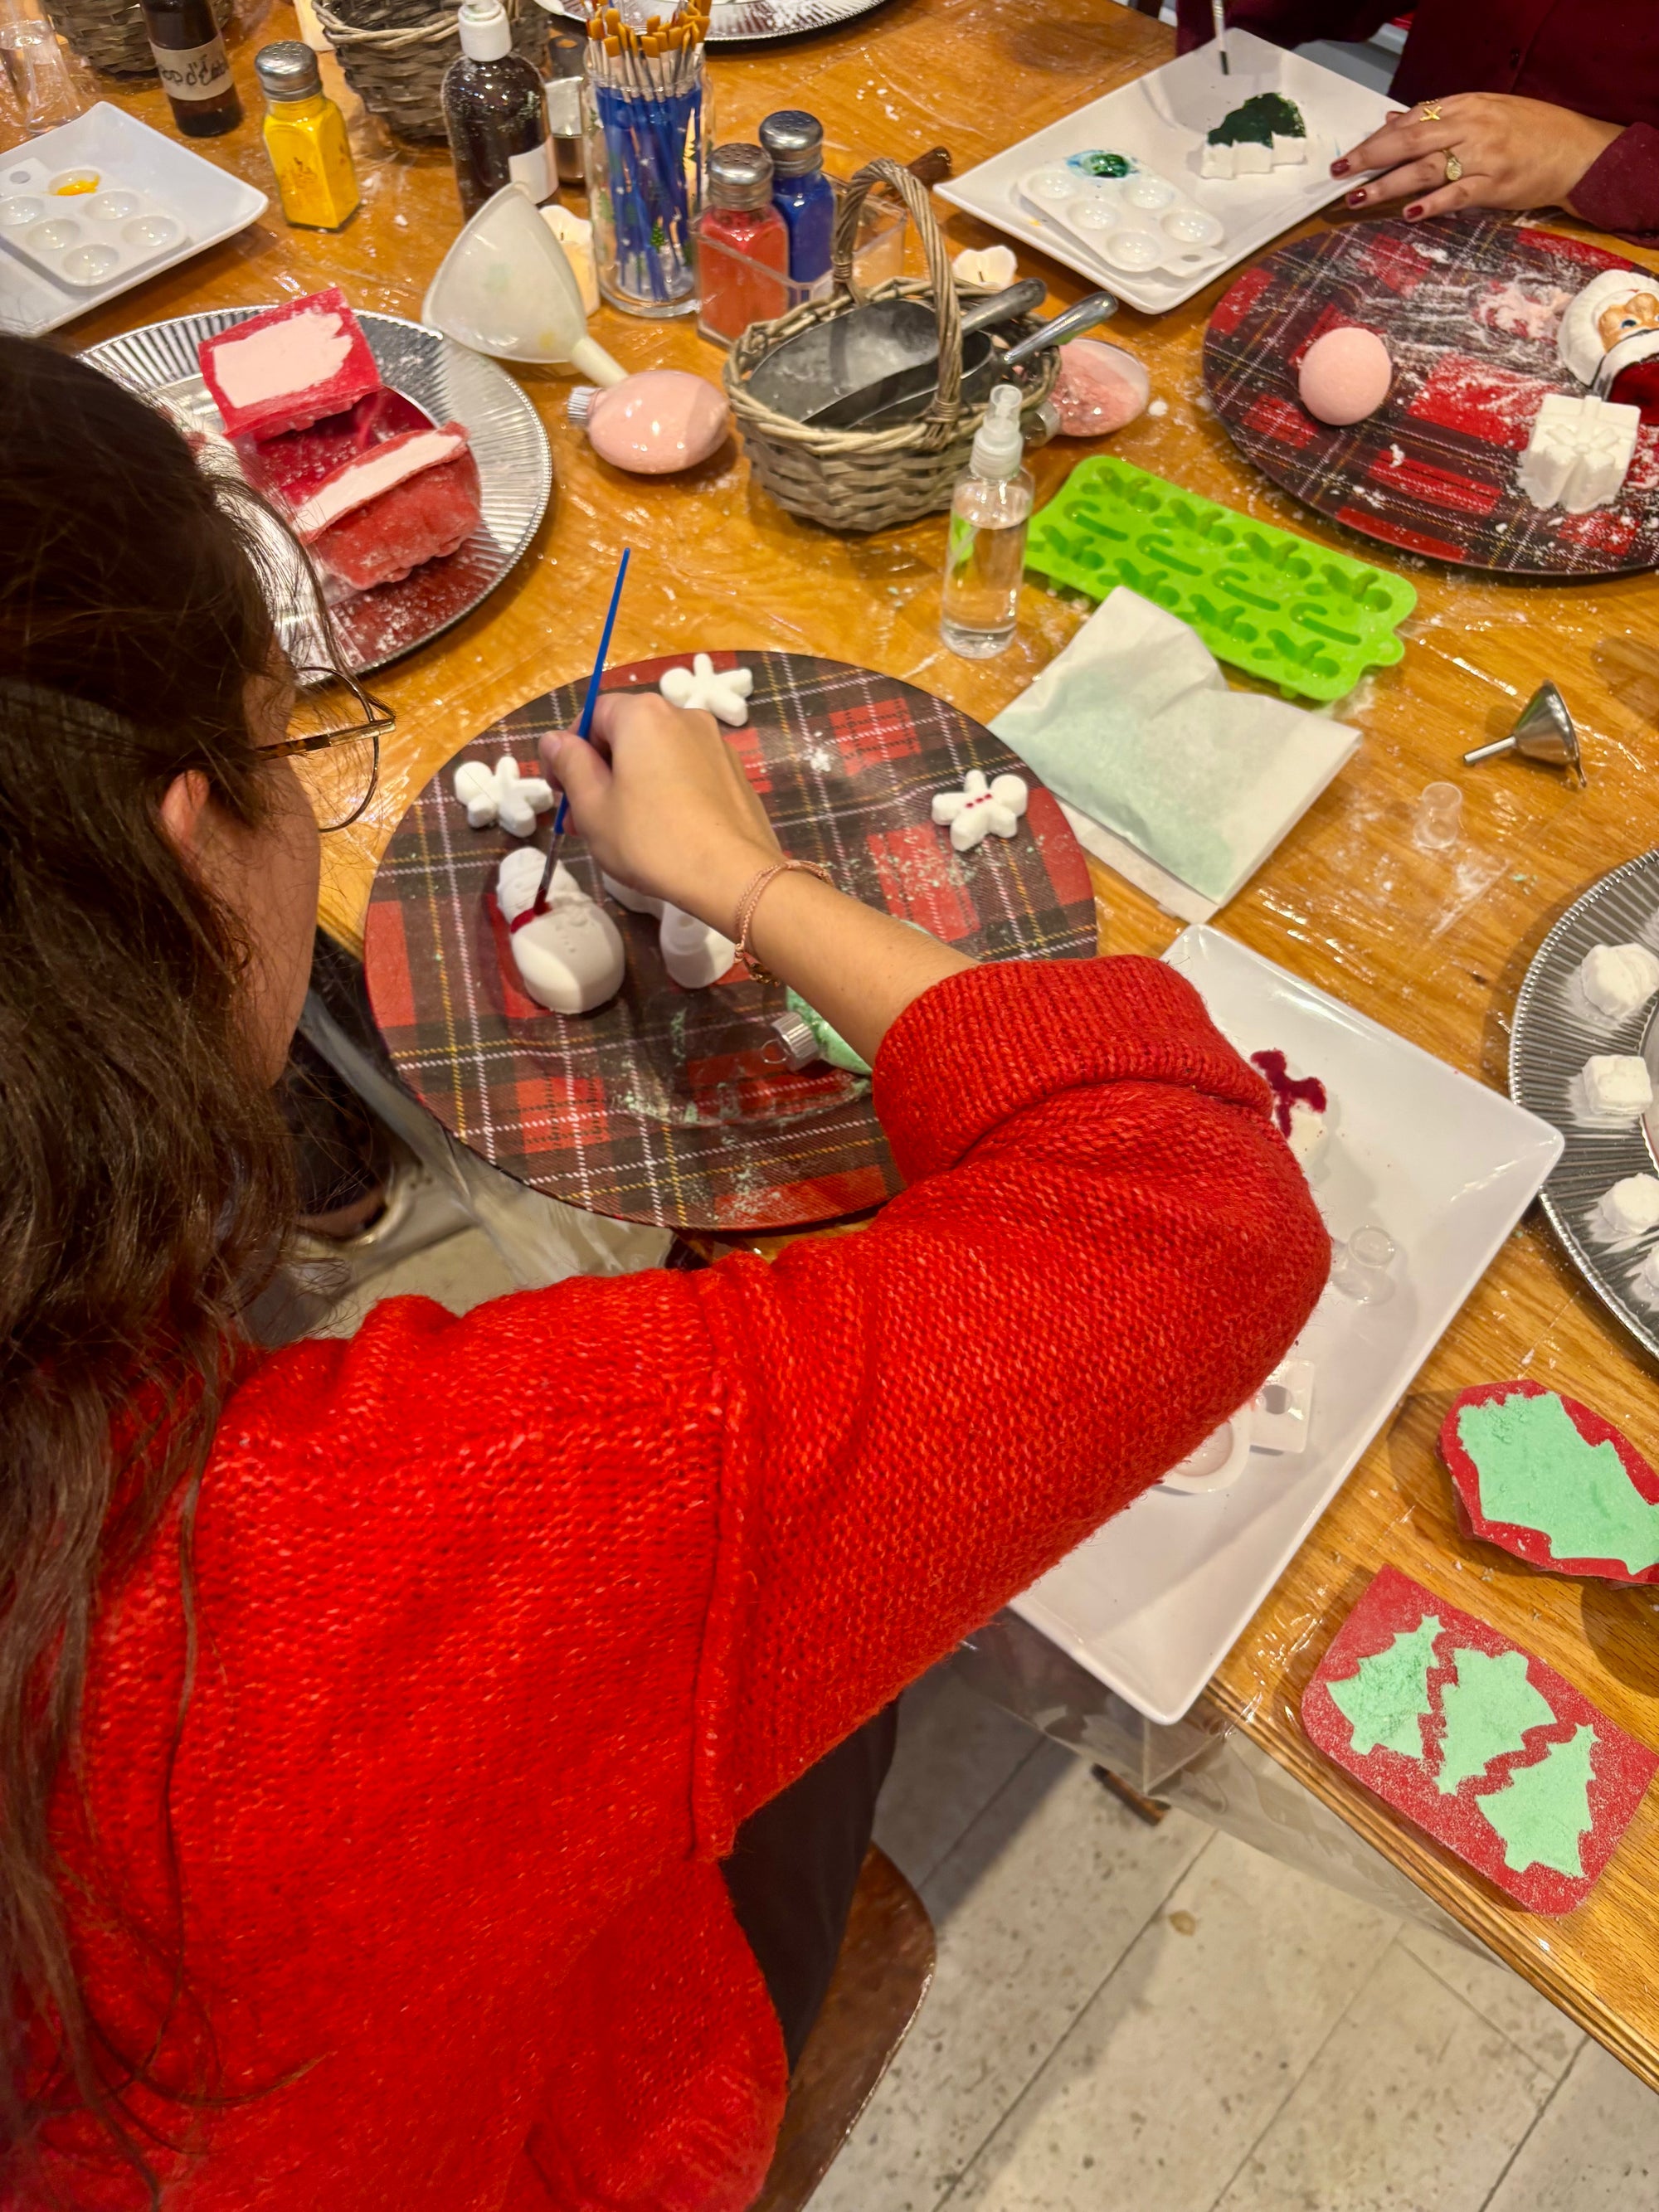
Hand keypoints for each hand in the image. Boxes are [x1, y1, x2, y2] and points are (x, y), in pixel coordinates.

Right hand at [538, 689, 779, 934]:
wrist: (733, 875)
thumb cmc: (651, 840)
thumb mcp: (593, 807)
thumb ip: (570, 765)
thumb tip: (555, 741)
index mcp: (643, 714)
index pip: (592, 716)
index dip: (568, 751)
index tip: (558, 791)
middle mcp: (683, 715)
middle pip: (626, 735)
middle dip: (598, 772)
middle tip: (581, 819)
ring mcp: (714, 742)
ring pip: (656, 756)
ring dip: (630, 784)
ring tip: (617, 831)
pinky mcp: (733, 772)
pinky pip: (685, 772)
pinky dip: (664, 791)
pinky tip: (660, 831)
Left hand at [1332, 95, 1621, 222]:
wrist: (1575, 150)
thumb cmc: (1528, 133)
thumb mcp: (1483, 114)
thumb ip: (1438, 120)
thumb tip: (1393, 121)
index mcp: (1466, 106)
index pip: (1413, 120)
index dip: (1378, 138)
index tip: (1351, 154)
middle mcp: (1471, 126)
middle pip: (1411, 140)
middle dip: (1371, 156)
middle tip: (1340, 171)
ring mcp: (1484, 155)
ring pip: (1427, 167)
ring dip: (1389, 184)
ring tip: (1359, 197)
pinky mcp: (1496, 183)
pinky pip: (1459, 193)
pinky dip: (1434, 202)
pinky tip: (1411, 213)